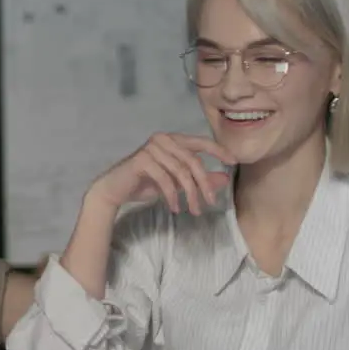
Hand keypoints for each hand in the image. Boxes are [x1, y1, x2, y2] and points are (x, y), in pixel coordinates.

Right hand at [89, 133, 236, 215]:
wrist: (115, 190)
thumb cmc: (144, 184)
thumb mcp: (176, 183)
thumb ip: (198, 179)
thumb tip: (224, 179)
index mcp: (173, 139)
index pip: (200, 142)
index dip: (218, 151)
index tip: (233, 162)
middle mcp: (163, 139)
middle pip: (193, 161)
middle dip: (204, 184)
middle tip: (210, 202)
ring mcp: (151, 148)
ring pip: (180, 172)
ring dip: (190, 194)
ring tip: (194, 210)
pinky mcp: (142, 160)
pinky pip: (165, 180)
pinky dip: (172, 196)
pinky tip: (176, 208)